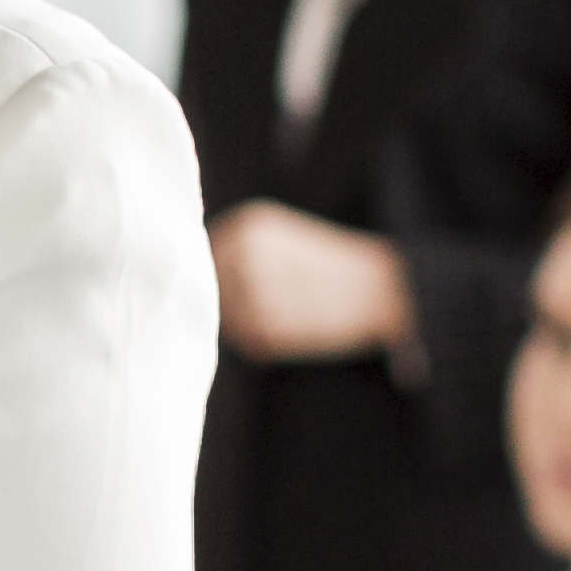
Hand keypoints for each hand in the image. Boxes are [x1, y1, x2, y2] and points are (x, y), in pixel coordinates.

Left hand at [211, 201, 417, 363]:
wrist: (383, 288)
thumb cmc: (328, 266)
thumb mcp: (278, 240)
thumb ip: (233, 254)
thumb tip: (187, 278)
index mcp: (246, 226)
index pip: (203, 259)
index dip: (221, 279)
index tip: (245, 287)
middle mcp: (244, 253)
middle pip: (210, 291)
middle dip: (231, 303)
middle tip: (277, 304)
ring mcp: (253, 290)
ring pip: (226, 319)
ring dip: (249, 325)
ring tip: (291, 314)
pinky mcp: (268, 327)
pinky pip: (249, 342)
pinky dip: (266, 343)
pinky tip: (297, 328)